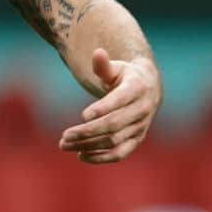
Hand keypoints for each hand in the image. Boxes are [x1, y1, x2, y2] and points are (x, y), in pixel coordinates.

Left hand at [59, 48, 161, 163]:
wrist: (147, 89)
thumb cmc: (124, 76)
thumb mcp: (115, 67)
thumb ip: (103, 65)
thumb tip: (97, 53)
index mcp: (138, 88)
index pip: (120, 100)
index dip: (103, 108)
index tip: (83, 115)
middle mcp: (142, 110)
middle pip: (114, 125)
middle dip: (88, 131)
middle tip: (65, 135)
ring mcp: (140, 127)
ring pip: (114, 141)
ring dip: (88, 145)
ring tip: (64, 145)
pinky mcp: (136, 140)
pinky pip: (120, 153)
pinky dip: (101, 157)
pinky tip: (81, 156)